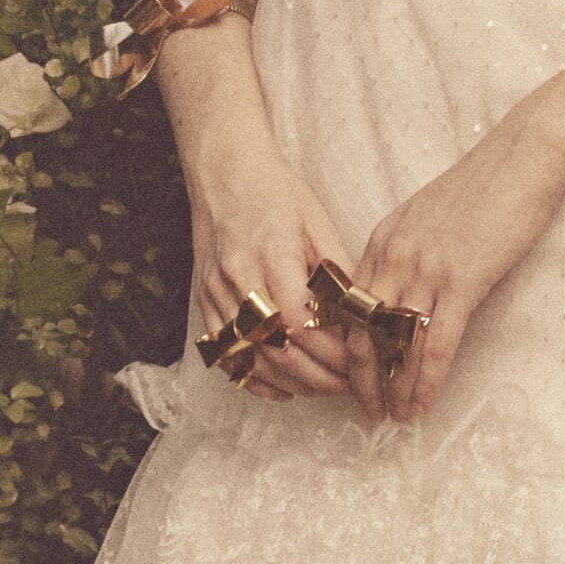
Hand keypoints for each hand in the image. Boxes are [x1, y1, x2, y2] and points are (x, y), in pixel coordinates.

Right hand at [187, 134, 354, 404]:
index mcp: (272, 255)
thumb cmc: (279, 194)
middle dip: (318, 376)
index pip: (301, 323)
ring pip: (251, 359)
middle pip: (276, 349)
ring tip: (325, 388)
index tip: (360, 361)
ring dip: (291, 383)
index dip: (331, 351)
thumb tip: (360, 317)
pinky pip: (226, 356)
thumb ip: (336, 272)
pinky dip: (255, 379)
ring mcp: (216, 294)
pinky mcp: (204, 303)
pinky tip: (284, 388)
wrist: (225, 174)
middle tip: (350, 385)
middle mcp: (238, 279)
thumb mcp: (318, 222)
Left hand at [343, 115, 564, 425]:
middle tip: (369, 409)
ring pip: (396, 346)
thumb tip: (402, 288)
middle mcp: (394, 257)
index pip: (349, 307)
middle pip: (362, 332)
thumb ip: (406, 249)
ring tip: (395, 416)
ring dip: (394, 389)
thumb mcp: (427, 214)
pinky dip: (426, 381)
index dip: (348, 348)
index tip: (355, 375)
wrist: (524, 157)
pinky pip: (436, 344)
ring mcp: (426, 269)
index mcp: (382, 240)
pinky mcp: (462, 281)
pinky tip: (424, 403)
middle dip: (362, 379)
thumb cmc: (484, 183)